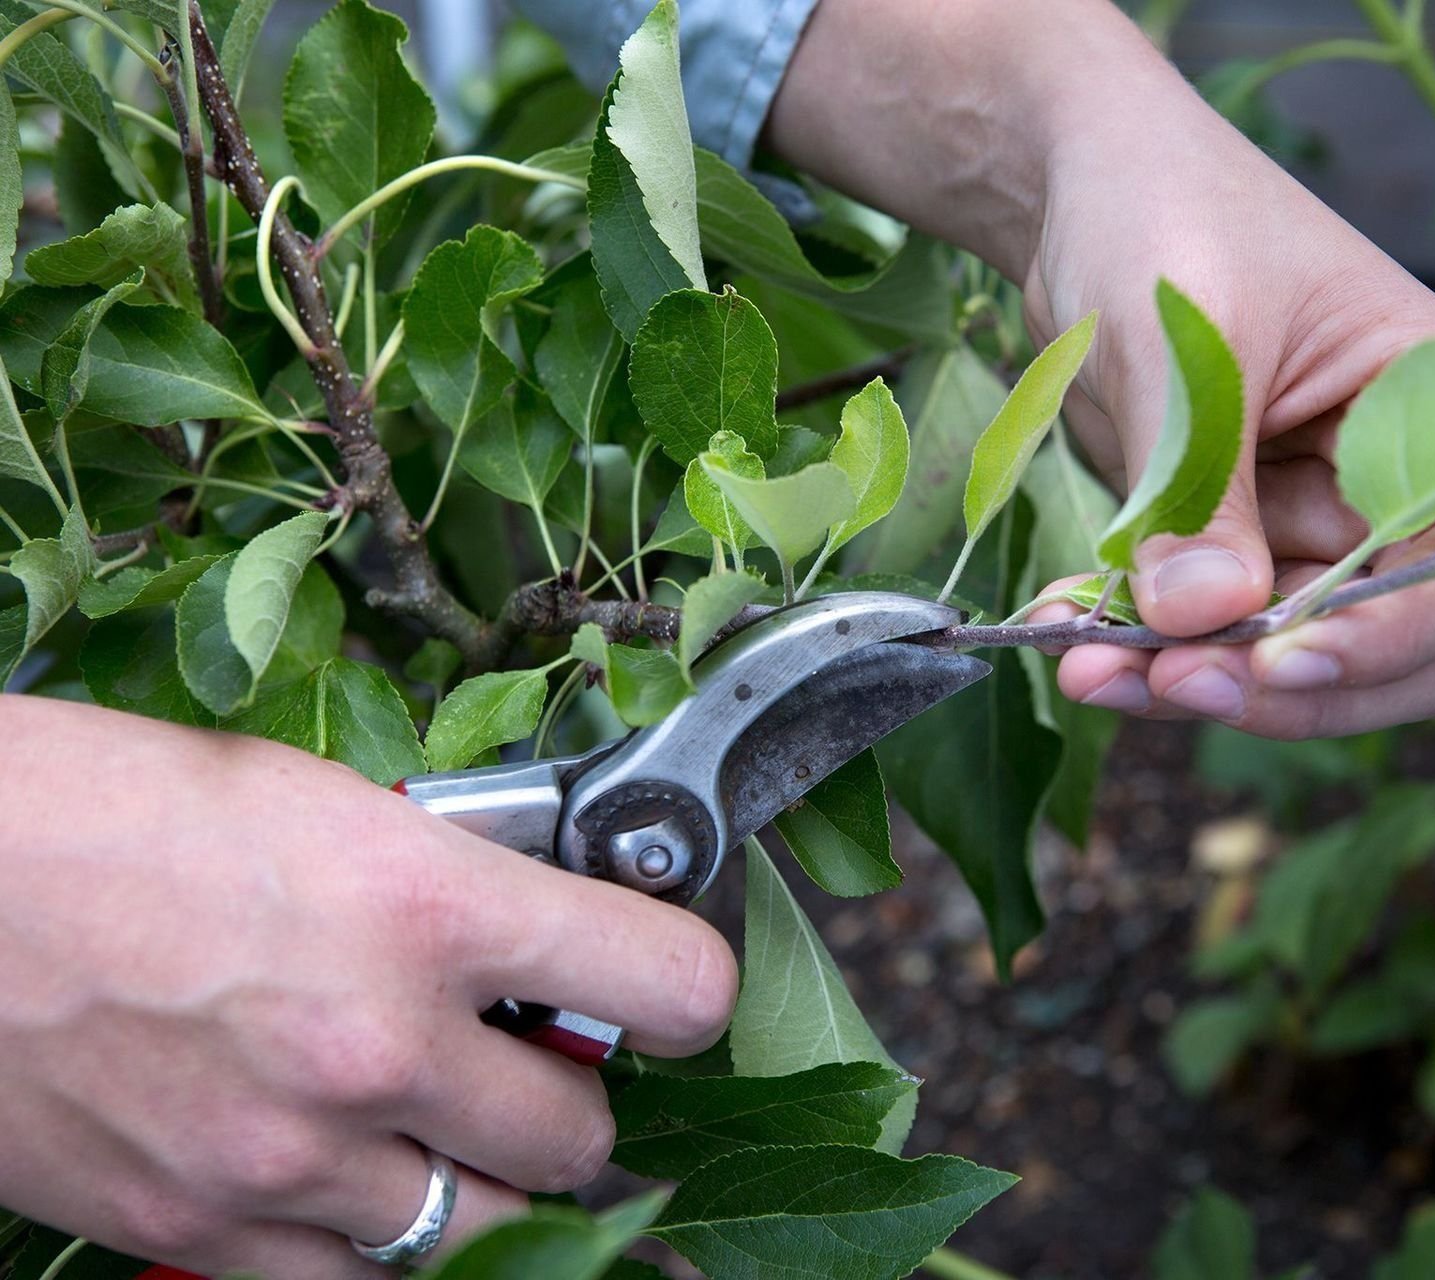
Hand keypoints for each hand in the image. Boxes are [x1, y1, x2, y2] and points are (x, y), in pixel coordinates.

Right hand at [0, 696, 736, 1277]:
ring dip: (492, 1186)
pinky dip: (383, 1249)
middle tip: (528, 1062)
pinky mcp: (203, 1232)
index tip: (669, 989)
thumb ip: (453, 877)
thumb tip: (544, 923)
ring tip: (442, 1127)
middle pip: (583, 1136)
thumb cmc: (111, 812)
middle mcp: (379, 1047)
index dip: (687, 988)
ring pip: (493, 1235)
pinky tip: (356, 1185)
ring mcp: (293, 1160)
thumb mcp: (322, 804)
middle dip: (572, 1102)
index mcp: (428, 907)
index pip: (671, 982)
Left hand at [768, 0, 1434, 739]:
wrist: (1078, 191)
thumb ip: (1202, 483)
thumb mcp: (1190, 340)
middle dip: (1282, 684)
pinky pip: (1207, 638)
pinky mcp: (1234, 552)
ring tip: (1085, 666)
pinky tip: (1067, 632)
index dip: (1390, 633)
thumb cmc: (1166, 214)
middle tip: (1166, 684)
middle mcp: (1396, 488)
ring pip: (1290, 662)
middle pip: (1395, 648)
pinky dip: (1142, 650)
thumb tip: (1209, 618)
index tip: (1281, 658)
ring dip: (1192, 682)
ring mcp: (1314, 528)